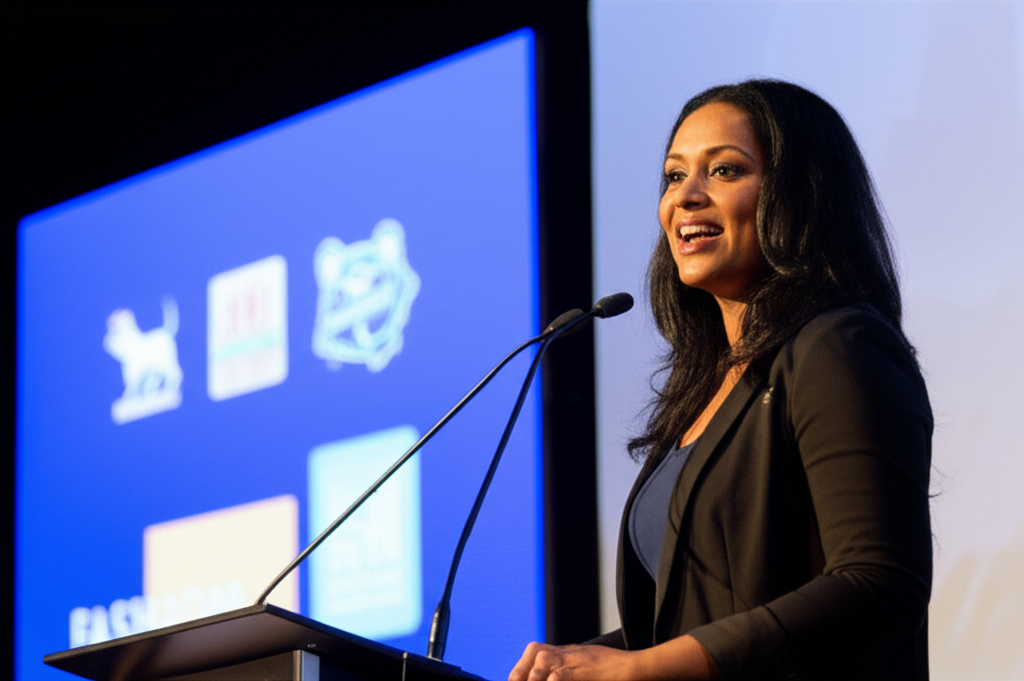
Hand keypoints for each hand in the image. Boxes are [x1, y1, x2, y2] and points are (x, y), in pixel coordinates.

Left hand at [509, 636, 718, 680]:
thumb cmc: (612, 668)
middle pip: (533, 656)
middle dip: (521, 673)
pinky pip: (558, 675)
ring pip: (541, 666)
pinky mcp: (581, 670)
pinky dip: (550, 680)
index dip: (520, 668)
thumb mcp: (584, 661)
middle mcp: (565, 652)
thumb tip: (551, 673)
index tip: (514, 678)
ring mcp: (573, 660)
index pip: (533, 653)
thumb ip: (567, 665)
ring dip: (532, 677)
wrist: (633, 667)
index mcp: (564, 651)